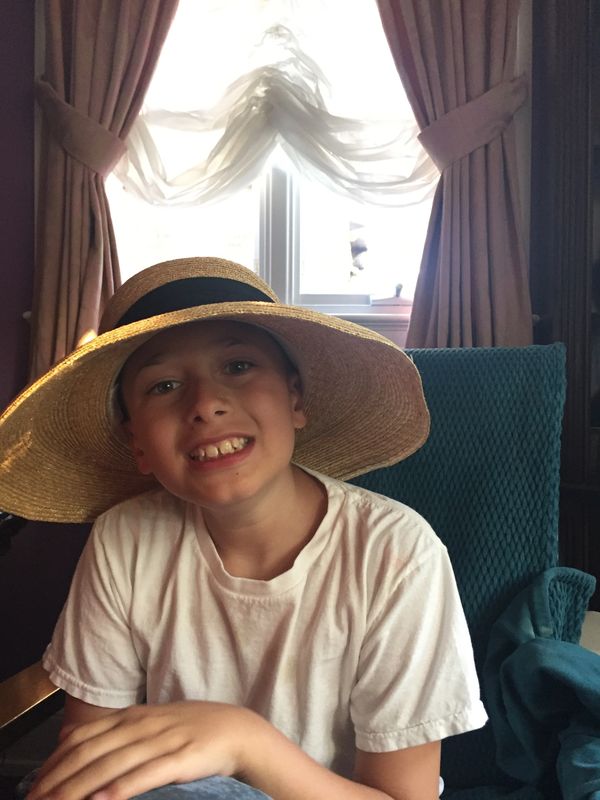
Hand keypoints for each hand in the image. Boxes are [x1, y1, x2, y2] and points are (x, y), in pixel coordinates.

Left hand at [27, 701, 256, 799]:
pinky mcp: (180, 759)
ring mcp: (160, 741)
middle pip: (89, 752)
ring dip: (79, 788)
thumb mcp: (150, 723)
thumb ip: (117, 731)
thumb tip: (76, 739)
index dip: (54, 761)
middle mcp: (141, 726)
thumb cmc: (190, 730)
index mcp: (131, 717)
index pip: (82, 737)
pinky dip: (121, 788)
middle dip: (57, 780)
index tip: (34, 786)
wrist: (235, 730)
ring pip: (111, 765)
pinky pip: (145, 774)